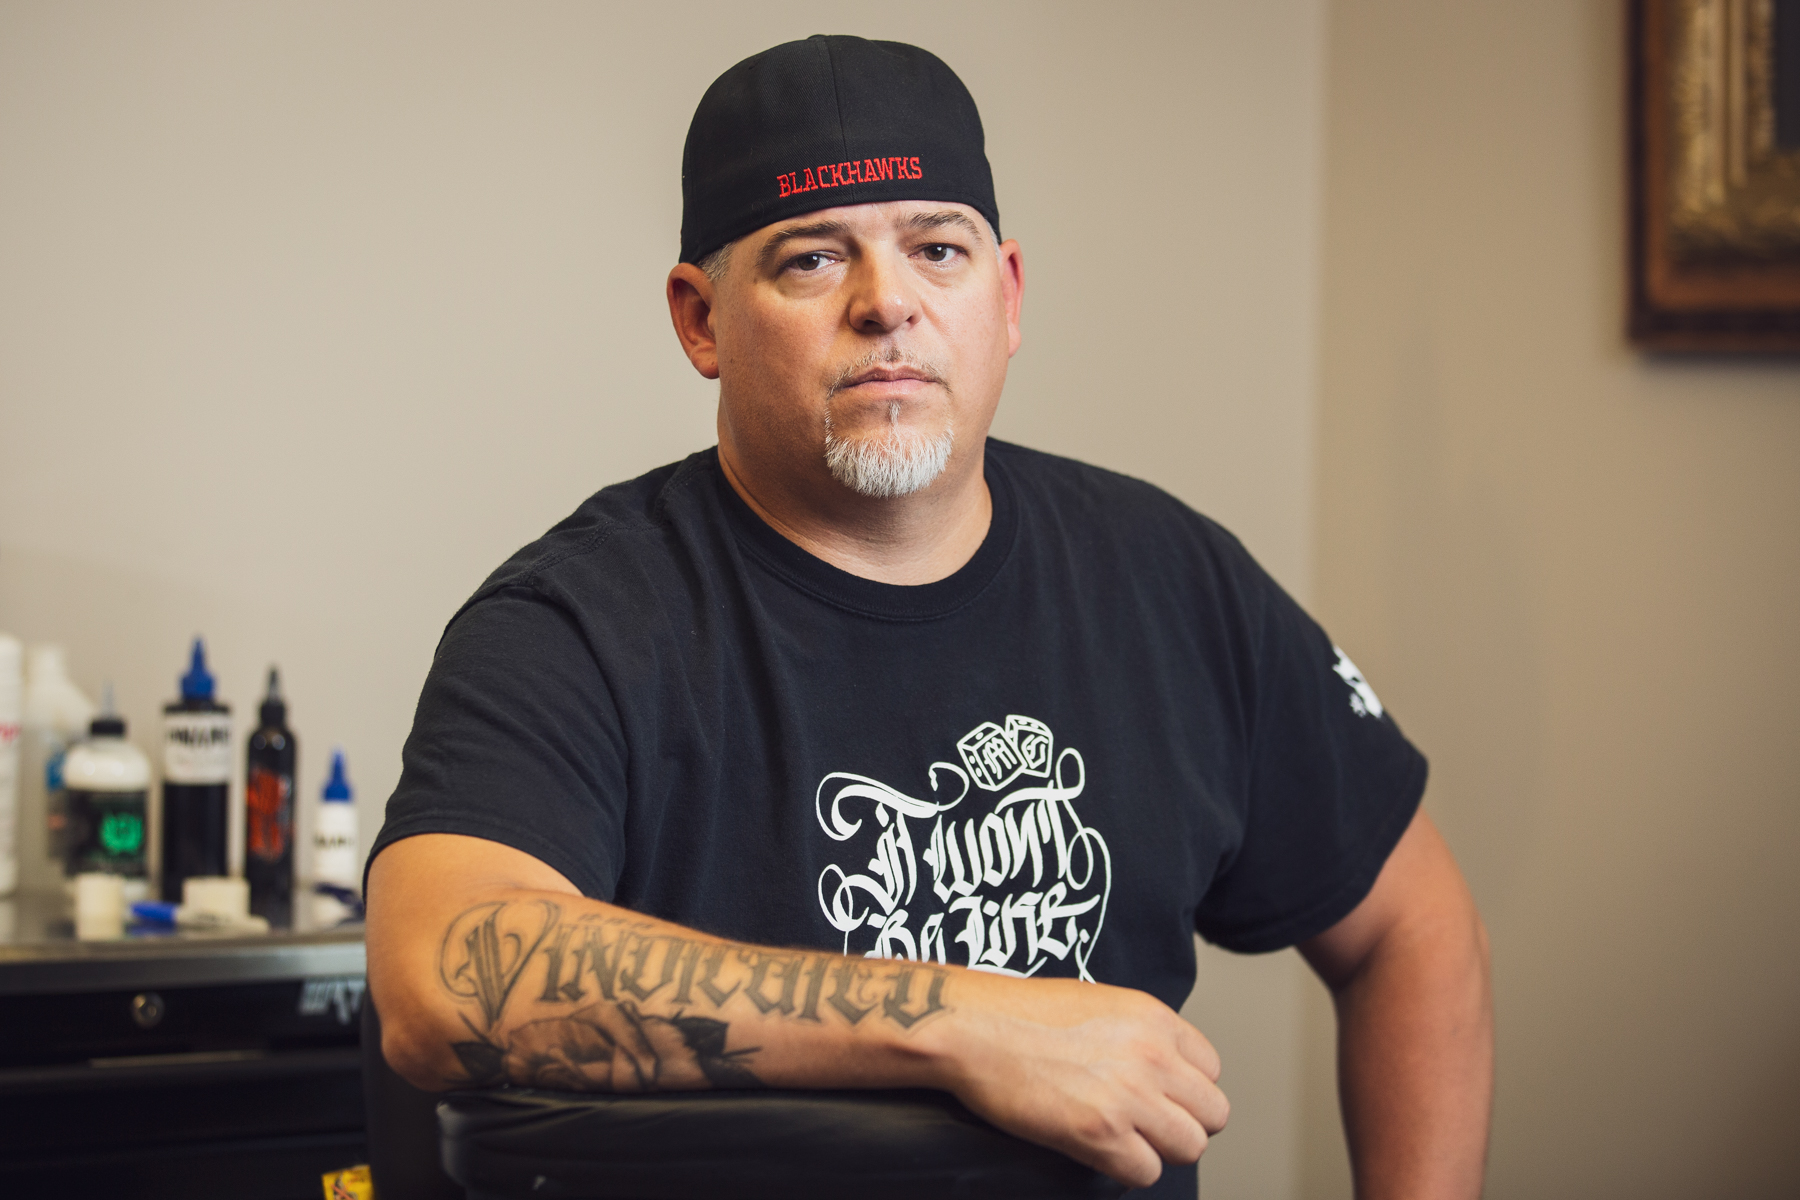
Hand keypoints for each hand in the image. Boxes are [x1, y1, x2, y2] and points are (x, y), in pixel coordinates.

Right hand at [921, 975, 1229, 1188]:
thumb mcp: (1098, 1003)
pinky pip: (1146, 1172)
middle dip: (1182, 1124)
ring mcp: (1130, 1095)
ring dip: (1159, 1149)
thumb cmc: (1019, 1013)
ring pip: (1190, 1146)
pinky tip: (1096, 1150)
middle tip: (1145, 1125)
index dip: (1185, 1089)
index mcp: (1154, 1017)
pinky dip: (1125, 1169)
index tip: (1159, 1096)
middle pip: (1212, 1113)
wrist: (973, 1027)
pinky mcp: (1100, 1132)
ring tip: (1123, 1139)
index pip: (1212, 1069)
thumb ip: (1139, 1034)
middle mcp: (1152, 1054)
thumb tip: (1160, 1069)